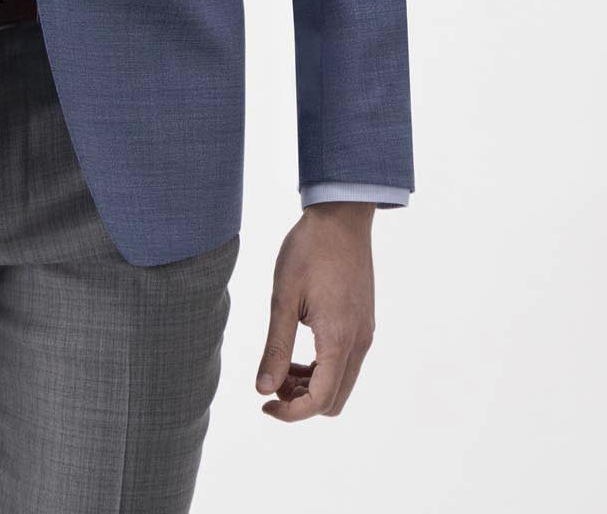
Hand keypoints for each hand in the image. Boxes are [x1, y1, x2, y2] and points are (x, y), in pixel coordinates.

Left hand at [254, 202, 375, 419]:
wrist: (341, 217)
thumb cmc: (309, 250)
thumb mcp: (283, 298)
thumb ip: (276, 347)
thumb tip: (264, 389)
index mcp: (338, 339)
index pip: (319, 400)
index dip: (290, 413)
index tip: (264, 404)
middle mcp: (359, 343)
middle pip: (334, 400)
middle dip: (300, 402)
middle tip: (272, 380)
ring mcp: (365, 334)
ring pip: (342, 384)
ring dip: (311, 386)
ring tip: (282, 364)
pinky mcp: (364, 324)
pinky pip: (347, 363)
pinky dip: (323, 369)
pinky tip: (300, 350)